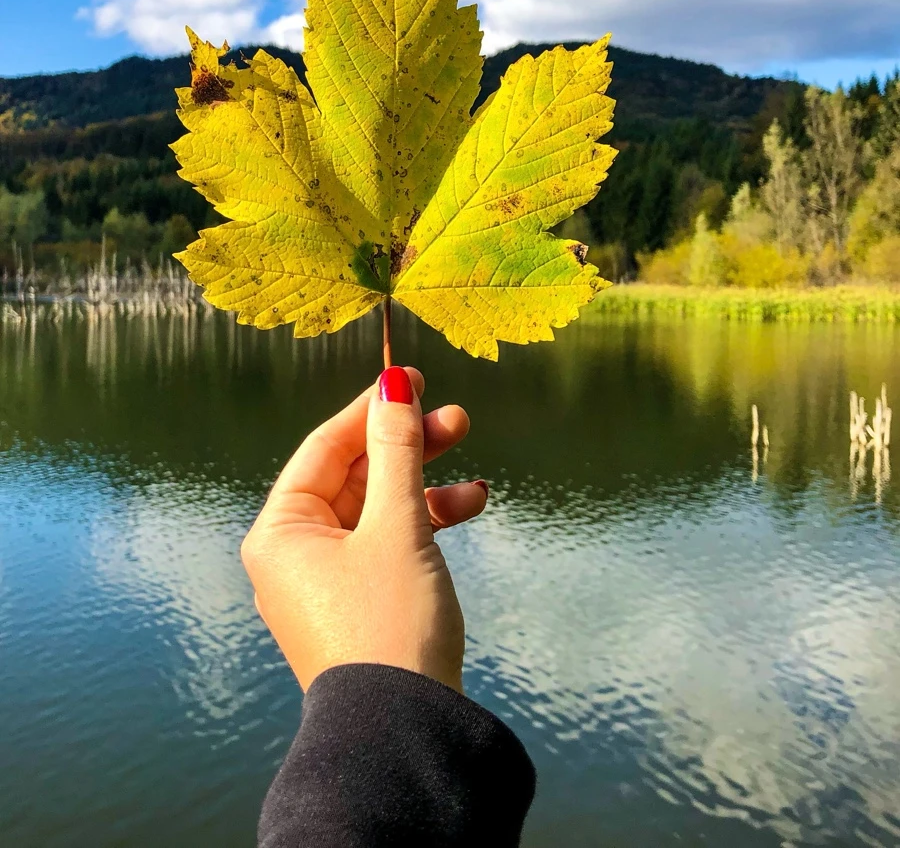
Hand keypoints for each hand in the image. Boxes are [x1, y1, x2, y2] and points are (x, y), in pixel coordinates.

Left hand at [240, 366, 486, 694]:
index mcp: (283, 530)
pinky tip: (468, 510)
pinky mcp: (360, 602)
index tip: (413, 376)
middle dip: (408, 447)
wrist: (404, 733)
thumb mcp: (397, 525)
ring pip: (378, 510)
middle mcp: (296, 552)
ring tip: (476, 477)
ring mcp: (327, 580)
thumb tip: (394, 383)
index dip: (371, 409)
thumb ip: (397, 450)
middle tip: (456, 416)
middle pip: (355, 476)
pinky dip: (425, 526)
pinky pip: (389, 545)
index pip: (326, 447)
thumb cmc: (389, 622)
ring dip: (426, 487)